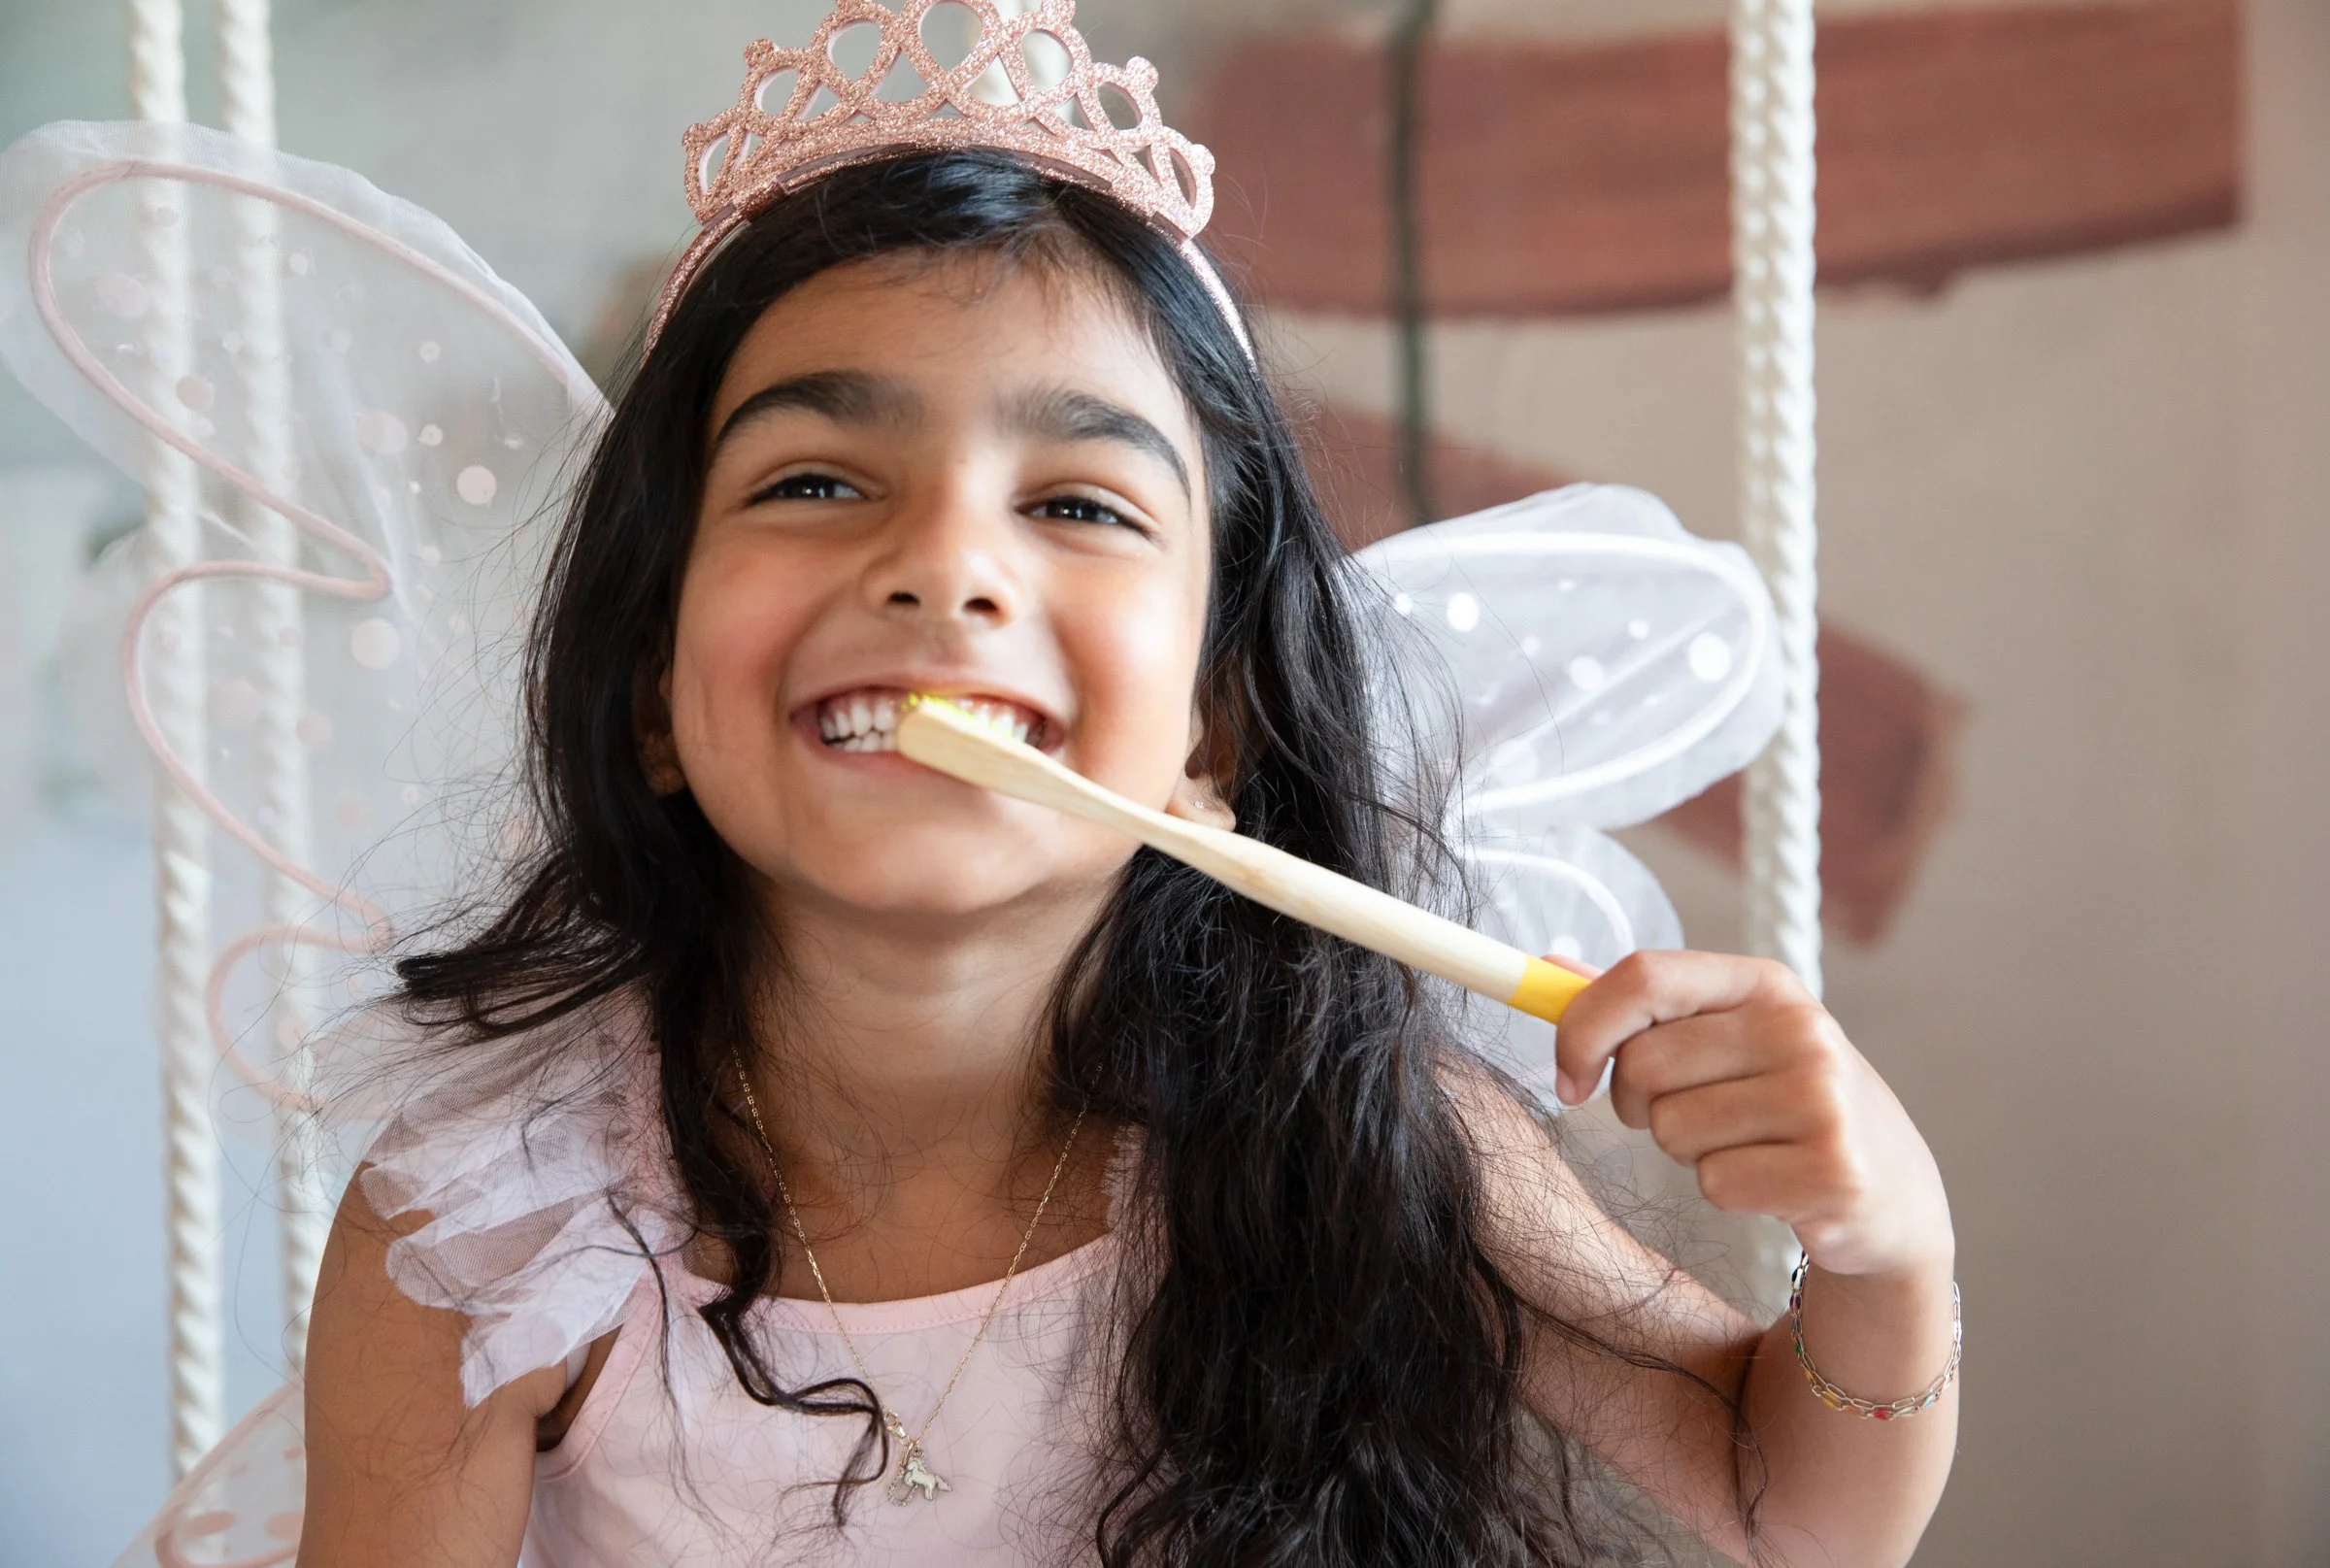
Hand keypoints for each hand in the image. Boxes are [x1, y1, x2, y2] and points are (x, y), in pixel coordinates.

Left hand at [1552, 951, 1952, 1281]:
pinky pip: (1714, 1183)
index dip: (1582, 1028)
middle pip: (1643, 1065)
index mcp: (1764, 983)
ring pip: (1672, 1130)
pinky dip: (1727, 1192)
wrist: (1891, 1191)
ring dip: (1689, 1153)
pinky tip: (1773, 1182)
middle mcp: (1799, 1027)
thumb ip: (1642, 1008)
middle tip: (1694, 1119)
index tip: (1568, 1079)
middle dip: (1643, 1106)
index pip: (1642, 976)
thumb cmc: (1787, 1106)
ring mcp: (1823, 1097)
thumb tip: (1549, 971)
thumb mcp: (1729, 1040)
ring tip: (1747, 1146)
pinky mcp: (1833, 1169)